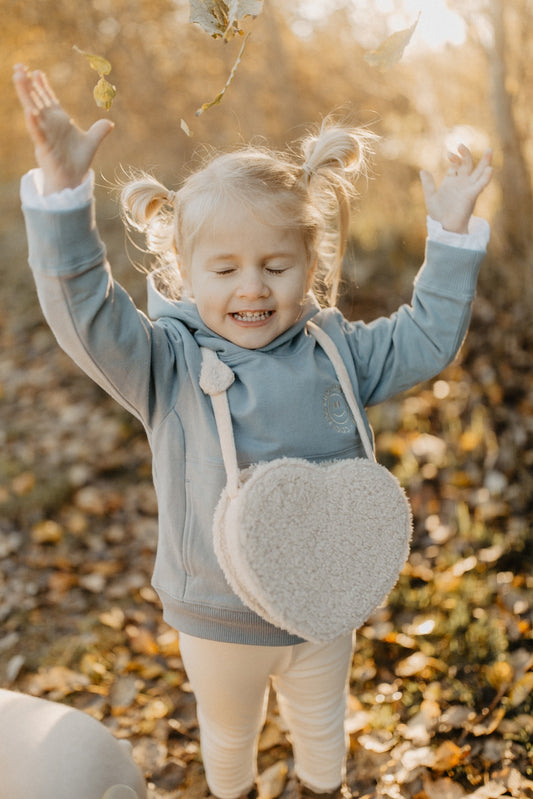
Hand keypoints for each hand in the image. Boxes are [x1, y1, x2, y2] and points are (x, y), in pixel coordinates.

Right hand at [13, 64, 113, 194]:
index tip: (36, 72)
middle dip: (27, 83)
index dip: (42, 86)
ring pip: (32, 110)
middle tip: (19, 65)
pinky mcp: (44, 146)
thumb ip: (99, 131)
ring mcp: (45, 133)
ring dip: (25, 94)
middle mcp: (50, 124)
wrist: (72, 179)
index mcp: (59, 121)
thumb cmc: (77, 161)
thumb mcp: (91, 142)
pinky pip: (38, 132)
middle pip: (36, 99)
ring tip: (18, 77)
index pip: (48, 99)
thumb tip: (110, 123)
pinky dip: (33, 122)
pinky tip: (29, 111)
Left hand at [420, 144, 492, 233]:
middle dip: (465, 154)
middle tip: (460, 145)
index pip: (456, 165)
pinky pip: (481, 185)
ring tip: (490, 149)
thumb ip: (428, 184)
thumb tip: (422, 171)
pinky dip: (486, 177)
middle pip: (468, 164)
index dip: (454, 158)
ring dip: (485, 161)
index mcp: (452, 181)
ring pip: (480, 172)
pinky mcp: (472, 195)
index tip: (449, 155)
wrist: (445, 227)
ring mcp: (468, 188)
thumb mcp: (431, 197)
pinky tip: (489, 169)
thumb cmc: (439, 214)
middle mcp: (462, 182)